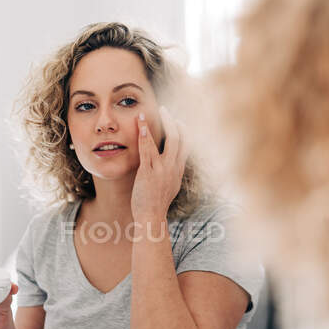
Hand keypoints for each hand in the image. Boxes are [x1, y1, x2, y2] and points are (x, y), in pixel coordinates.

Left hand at [131, 106, 188, 221]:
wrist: (151, 217)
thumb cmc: (156, 204)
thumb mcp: (169, 187)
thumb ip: (170, 174)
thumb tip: (170, 166)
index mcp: (178, 170)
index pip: (187, 145)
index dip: (184, 131)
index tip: (178, 121)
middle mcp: (174, 167)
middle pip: (180, 139)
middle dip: (174, 122)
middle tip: (165, 111)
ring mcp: (163, 169)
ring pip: (169, 140)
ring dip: (164, 123)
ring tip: (154, 112)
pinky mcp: (149, 172)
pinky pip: (148, 149)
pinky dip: (145, 134)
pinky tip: (142, 124)